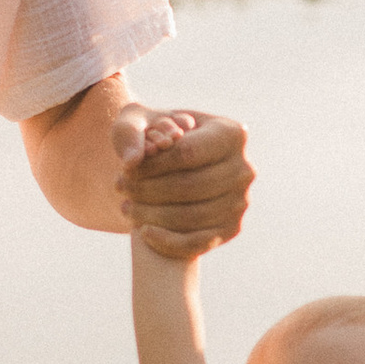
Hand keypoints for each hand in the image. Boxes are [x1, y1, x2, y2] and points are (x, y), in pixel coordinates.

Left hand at [114, 105, 252, 257]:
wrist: (173, 166)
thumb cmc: (156, 137)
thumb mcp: (138, 121)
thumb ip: (128, 131)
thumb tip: (132, 160)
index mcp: (232, 134)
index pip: (187, 153)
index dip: (152, 165)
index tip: (125, 169)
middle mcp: (244, 168)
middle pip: (191, 186)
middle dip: (149, 190)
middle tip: (120, 188)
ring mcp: (241, 201)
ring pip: (194, 216)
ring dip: (153, 216)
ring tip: (126, 207)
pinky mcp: (232, 228)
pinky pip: (200, 242)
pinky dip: (169, 242)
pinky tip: (144, 232)